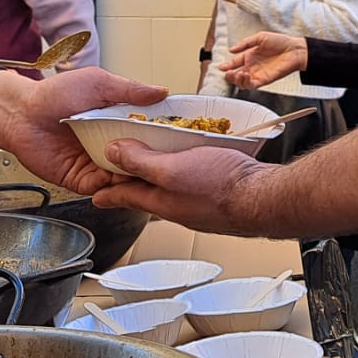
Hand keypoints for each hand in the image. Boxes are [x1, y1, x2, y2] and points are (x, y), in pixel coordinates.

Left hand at [0, 67, 165, 196]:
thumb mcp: (97, 82)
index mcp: (118, 121)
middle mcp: (111, 144)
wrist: (21, 114)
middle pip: (141, 160)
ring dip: (137, 177)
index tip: (183, 142)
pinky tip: (126, 183)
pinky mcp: (82, 181)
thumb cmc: (54, 93)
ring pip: (126, 178)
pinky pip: (105, 189)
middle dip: (155, 163)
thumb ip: (130, 89)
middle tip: (172, 165)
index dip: (165, 139)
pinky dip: (116, 188)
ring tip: (152, 176)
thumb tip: (161, 92)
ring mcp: (97, 164)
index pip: (149, 134)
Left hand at [89, 141, 271, 235]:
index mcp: (159, 199)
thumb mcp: (172, 169)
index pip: (124, 195)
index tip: (93, 194)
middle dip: (129, 184)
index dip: (106, 192)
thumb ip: (141, 161)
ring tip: (151, 162)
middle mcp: (175, 204)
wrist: (263, 198)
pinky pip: (188, 183)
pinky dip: (181, 174)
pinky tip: (189, 162)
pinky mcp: (214, 195)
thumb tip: (113, 153)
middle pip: (144, 191)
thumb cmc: (222, 187)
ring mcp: (195, 202)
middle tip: (117, 175)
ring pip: (167, 188)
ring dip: (155, 177)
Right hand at [220, 31, 307, 89]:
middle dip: (230, 75)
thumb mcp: (260, 37)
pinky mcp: (264, 80)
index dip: (227, 66)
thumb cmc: (281, 41)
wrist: (295, 49)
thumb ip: (245, 43)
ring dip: (237, 79)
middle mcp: (252, 66)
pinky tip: (245, 75)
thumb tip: (231, 49)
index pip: (235, 63)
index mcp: (250, 56)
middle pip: (236, 75)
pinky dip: (246, 82)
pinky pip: (252, 85)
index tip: (220, 67)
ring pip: (242, 82)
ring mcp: (258, 74)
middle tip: (228, 72)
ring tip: (237, 73)